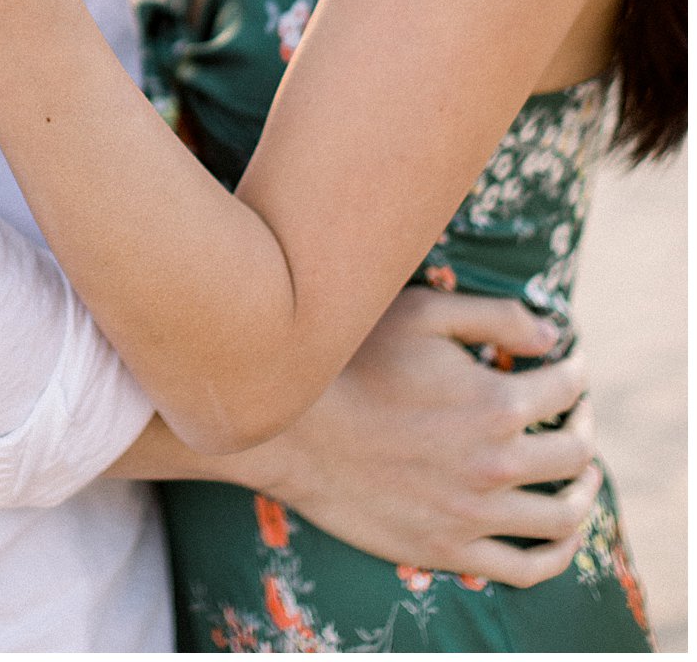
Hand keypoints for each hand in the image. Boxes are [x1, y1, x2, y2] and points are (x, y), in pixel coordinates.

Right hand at [235, 287, 598, 585]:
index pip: (567, 388)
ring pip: (563, 517)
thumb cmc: (355, 357)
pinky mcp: (449, 551)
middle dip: (584, 426)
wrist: (293, 428)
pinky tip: (557, 534)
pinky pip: (527, 568)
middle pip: (575, 454)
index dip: (574, 370)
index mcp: (497, 403)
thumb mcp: (423, 312)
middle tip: (576, 415)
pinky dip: (557, 554)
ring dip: (585, 491)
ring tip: (582, 475)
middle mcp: (497, 464)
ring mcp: (475, 516)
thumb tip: (554, 335)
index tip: (568, 364)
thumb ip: (496, 316)